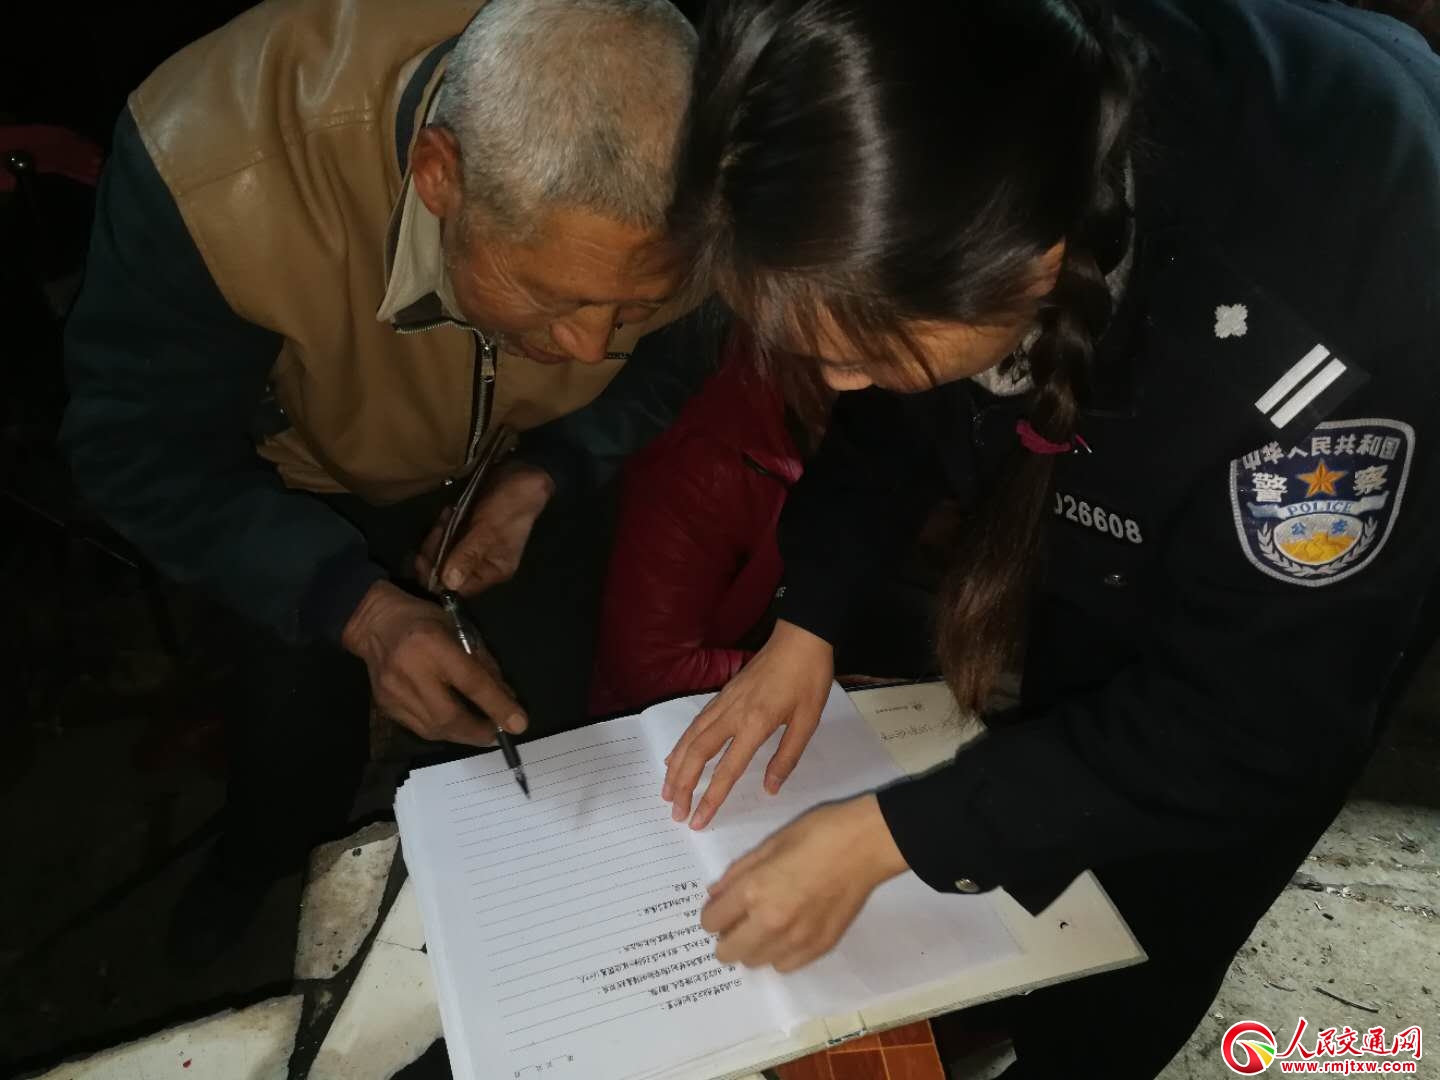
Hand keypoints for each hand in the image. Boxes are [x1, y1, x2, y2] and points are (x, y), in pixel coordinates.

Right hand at [342, 580, 526, 744]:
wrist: (374, 623)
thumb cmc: (423, 619)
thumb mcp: (459, 629)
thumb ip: (483, 663)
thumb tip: (506, 698)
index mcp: (433, 645)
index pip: (471, 683)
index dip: (497, 706)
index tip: (518, 724)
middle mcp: (411, 672)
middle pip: (449, 716)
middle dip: (478, 731)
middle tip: (496, 734)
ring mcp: (394, 692)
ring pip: (433, 729)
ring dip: (461, 735)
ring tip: (479, 732)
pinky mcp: (385, 705)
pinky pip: (419, 728)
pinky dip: (441, 731)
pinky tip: (453, 725)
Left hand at [415, 462, 555, 595]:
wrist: (520, 474)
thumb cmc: (508, 507)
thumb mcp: (488, 532)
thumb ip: (467, 556)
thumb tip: (448, 585)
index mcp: (493, 570)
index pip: (460, 587)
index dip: (438, 578)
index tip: (423, 560)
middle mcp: (482, 562)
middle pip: (448, 571)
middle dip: (435, 553)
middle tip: (436, 531)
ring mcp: (474, 546)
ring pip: (444, 553)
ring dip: (438, 536)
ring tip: (445, 518)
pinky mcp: (468, 531)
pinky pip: (448, 537)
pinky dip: (443, 526)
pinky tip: (447, 513)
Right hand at [662, 620, 833, 828]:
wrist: (800, 638)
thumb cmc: (809, 679)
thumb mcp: (808, 721)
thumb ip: (787, 756)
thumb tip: (770, 788)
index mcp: (756, 723)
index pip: (727, 769)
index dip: (711, 798)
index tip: (698, 820)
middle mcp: (733, 713)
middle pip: (697, 754)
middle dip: (683, 786)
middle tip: (676, 812)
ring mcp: (724, 702)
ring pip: (690, 738)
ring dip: (676, 767)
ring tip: (667, 792)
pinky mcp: (722, 695)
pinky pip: (695, 724)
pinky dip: (681, 744)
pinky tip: (675, 756)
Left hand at [702, 795, 908, 971]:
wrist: (865, 845)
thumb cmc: (817, 834)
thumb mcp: (769, 843)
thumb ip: (737, 873)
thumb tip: (714, 894)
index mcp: (754, 890)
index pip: (712, 921)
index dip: (711, 914)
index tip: (720, 907)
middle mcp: (771, 922)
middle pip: (727, 953)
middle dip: (725, 937)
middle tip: (737, 919)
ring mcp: (797, 940)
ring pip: (755, 962)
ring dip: (751, 946)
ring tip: (765, 923)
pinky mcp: (819, 948)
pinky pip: (784, 966)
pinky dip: (778, 953)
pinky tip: (787, 931)